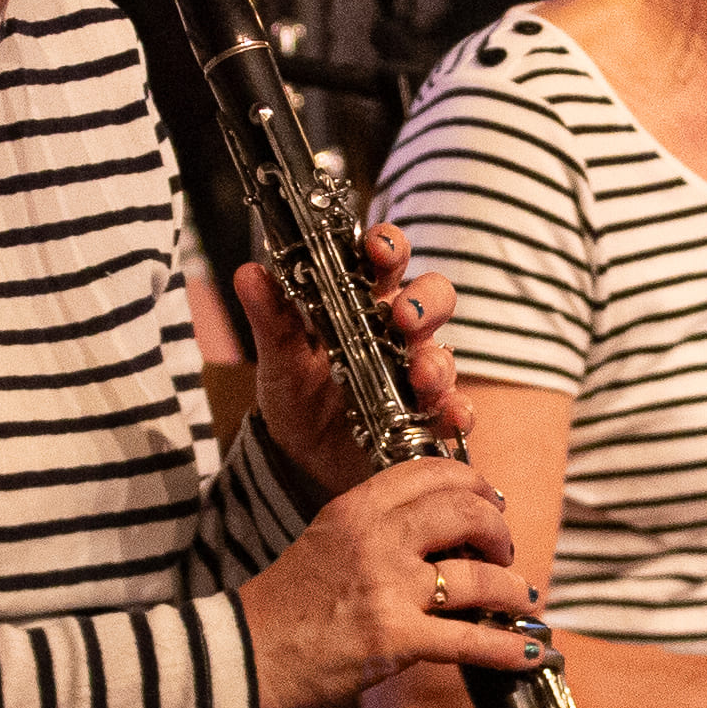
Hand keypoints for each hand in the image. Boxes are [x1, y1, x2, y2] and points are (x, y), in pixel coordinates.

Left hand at [239, 222, 469, 487]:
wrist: (300, 461)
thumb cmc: (296, 398)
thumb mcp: (279, 360)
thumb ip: (271, 319)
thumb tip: (248, 273)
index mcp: (363, 304)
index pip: (384, 261)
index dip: (387, 246)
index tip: (376, 249)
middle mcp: (398, 335)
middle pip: (431, 299)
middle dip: (424, 301)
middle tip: (403, 316)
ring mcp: (417, 377)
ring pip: (444, 355)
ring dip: (436, 361)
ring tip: (419, 375)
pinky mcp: (428, 419)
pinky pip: (455, 411)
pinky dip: (458, 411)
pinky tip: (450, 415)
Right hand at [239, 457, 542, 707]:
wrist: (240, 660)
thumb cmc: (281, 611)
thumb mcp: (323, 544)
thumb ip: (373, 532)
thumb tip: (432, 538)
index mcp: (355, 509)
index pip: (430, 473)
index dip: (471, 484)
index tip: (487, 502)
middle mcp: (375, 539)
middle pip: (464, 513)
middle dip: (498, 531)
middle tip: (505, 549)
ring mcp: (387, 588)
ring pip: (478, 577)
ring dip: (512, 591)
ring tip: (522, 600)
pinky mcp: (394, 639)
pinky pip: (469, 641)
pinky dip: (507, 650)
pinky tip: (529, 654)